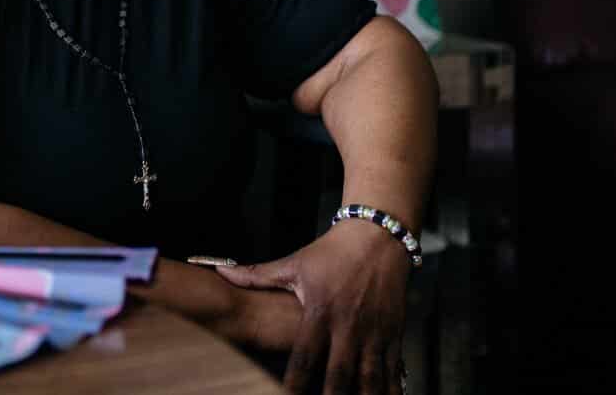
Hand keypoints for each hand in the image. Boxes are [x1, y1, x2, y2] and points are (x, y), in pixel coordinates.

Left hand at [216, 221, 411, 392]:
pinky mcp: (393, 333)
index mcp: (320, 312)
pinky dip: (390, 391)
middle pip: (339, 375)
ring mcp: (373, 332)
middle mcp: (348, 326)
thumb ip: (257, 275)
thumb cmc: (332, 252)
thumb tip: (221, 273)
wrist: (376, 236)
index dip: (294, 385)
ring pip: (370, 378)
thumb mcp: (294, 263)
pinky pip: (394, 370)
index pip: (303, 358)